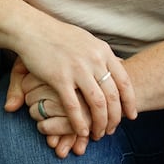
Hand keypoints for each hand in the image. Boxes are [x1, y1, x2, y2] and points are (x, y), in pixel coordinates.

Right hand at [3, 25, 135, 141]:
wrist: (31, 29)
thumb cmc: (57, 35)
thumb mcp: (86, 40)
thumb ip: (101, 55)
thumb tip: (119, 63)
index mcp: (103, 51)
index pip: (124, 81)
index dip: (130, 101)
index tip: (131, 115)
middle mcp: (94, 60)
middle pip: (113, 96)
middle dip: (115, 117)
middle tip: (113, 129)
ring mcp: (78, 69)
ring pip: (97, 104)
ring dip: (100, 123)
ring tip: (98, 134)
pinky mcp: (59, 78)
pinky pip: (74, 106)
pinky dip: (79, 122)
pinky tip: (81, 131)